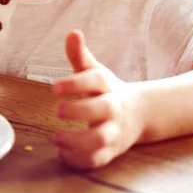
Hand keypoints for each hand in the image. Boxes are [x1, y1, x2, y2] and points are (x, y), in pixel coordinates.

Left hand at [51, 31, 144, 168]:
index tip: (54, 87)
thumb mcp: (93, 70)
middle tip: (57, 110)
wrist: (138, 113)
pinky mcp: (111, 150)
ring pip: (101, 139)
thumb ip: (80, 54)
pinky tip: (62, 154)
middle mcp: (113, 108)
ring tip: (56, 138)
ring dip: (78, 141)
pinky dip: (80, 160)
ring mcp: (114, 130)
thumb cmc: (106, 89)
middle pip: (102, 109)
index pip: (94, 80)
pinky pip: (98, 159)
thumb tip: (73, 32)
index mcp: (107, 85)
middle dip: (79, 111)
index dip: (75, 83)